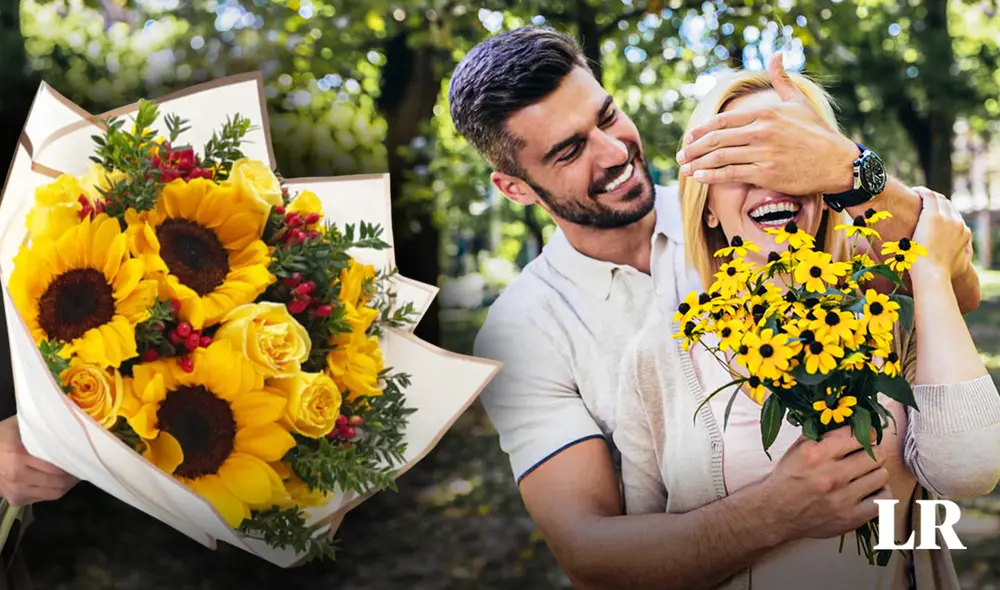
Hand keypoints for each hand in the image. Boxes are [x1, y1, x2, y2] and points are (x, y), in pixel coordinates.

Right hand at [0, 416, 76, 506]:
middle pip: (57, 483)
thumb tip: (68, 428)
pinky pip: (43, 498)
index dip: (72, 464)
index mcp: (17, 456)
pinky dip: (53, 490)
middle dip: (72, 476)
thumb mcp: (20, 426)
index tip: (82, 457)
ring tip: (72, 474)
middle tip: (81, 467)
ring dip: (65, 485)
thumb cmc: (4, 437)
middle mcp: (16, 476)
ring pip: (53, 494)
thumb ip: (42, 430)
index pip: (55, 468)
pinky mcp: (15, 500)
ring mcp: (15, 491)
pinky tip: (56, 480)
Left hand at [675, 53, 859, 195]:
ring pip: (720, 157)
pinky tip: (699, 178)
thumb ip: (781, 80)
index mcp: (765, 113)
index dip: (702, 130)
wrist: (837, 162)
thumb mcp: (798, 101)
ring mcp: (763, 153)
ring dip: (698, 164)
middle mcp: (761, 132)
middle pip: (717, 140)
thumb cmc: (817, 132)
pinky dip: (712, 176)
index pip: (723, 121)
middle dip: (694, 148)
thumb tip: (776, 55)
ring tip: (685, 169)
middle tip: (681, 156)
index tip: (689, 137)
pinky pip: (731, 174)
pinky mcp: (766, 174)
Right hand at [762, 427, 890, 542]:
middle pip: (875, 454)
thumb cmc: (787, 479)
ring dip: (875, 472)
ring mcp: (843, 498)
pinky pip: (883, 500)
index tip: (868, 436)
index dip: (866, 433)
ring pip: (881, 475)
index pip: (857, 436)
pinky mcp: (850, 518)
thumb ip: (824, 436)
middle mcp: (832, 475)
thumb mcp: (798, 449)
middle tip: (866, 455)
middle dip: (872, 452)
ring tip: (866, 474)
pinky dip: (879, 493)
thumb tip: (852, 425)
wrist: (775, 513)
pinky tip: (870, 491)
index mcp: (817, 454)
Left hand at [909, 186, 971, 280]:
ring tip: (916, 195)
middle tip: (921, 200)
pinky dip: (921, 192)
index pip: (953, 216)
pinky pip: (929, 196)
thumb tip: (965, 256)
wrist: (932, 275)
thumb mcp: (959, 265)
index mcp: (964, 233)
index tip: (929, 212)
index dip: (942, 211)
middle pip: (947, 205)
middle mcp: (958, 223)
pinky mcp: (933, 216)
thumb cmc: (940, 274)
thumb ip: (963, 257)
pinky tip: (913, 191)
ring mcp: (947, 219)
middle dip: (935, 201)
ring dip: (928, 195)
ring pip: (939, 199)